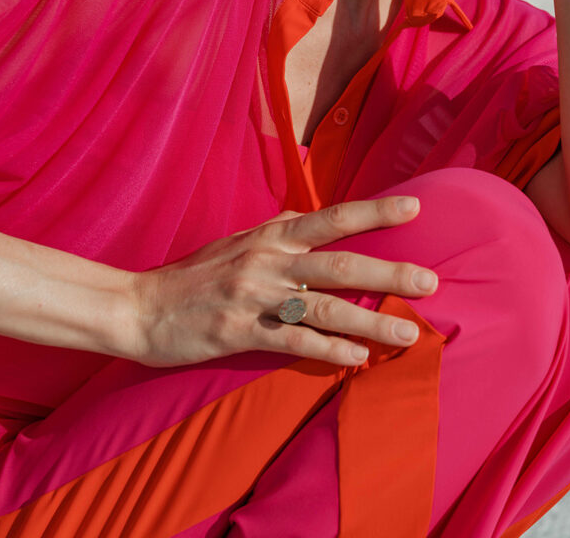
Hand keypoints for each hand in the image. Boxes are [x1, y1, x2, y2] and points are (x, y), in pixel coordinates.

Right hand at [128, 196, 438, 368]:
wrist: (139, 306)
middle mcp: (268, 260)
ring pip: (324, 308)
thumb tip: (317, 220)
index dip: (375, 213)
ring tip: (407, 334)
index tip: (415, 210)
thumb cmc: (196, 274)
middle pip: (340, 264)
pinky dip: (327, 352)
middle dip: (389, 272)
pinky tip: (356, 360)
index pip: (333, 218)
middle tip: (431, 282)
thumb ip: (280, 231)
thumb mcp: (241, 241)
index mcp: (271, 234)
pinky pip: (292, 343)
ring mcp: (254, 297)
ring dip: (369, 322)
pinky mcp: (239, 332)